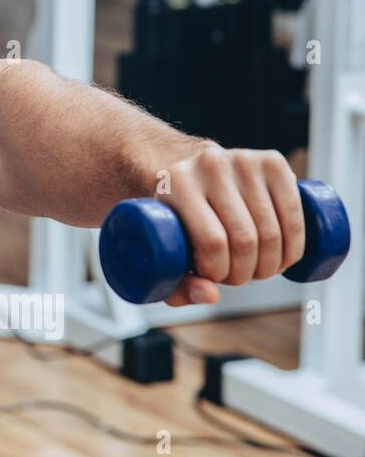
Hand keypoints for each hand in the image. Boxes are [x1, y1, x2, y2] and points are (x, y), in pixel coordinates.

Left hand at [156, 145, 304, 305]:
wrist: (186, 169)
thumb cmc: (172, 219)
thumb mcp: (162, 250)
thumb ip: (177, 284)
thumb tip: (212, 296)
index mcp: (176, 182)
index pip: (212, 242)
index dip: (219, 271)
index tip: (213, 277)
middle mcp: (210, 165)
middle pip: (244, 239)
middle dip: (246, 272)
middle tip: (236, 277)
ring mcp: (244, 160)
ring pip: (272, 231)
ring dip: (271, 264)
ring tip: (257, 270)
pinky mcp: (272, 160)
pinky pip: (294, 213)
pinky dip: (295, 245)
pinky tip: (285, 257)